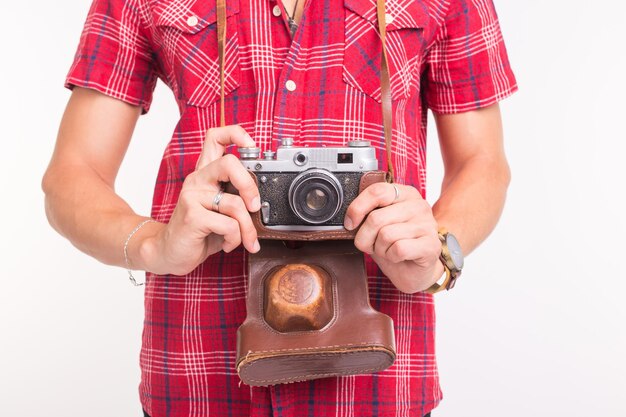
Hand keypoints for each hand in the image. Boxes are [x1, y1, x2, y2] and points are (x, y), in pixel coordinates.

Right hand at [141, 125, 260, 275]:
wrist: (171, 252)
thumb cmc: (200, 231)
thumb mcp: (222, 211)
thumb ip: (237, 199)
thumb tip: (262, 200)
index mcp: (206, 173)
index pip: (216, 137)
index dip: (236, 134)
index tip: (253, 147)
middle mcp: (198, 179)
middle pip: (229, 163)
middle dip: (250, 186)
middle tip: (254, 205)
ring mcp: (193, 196)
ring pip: (235, 204)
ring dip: (247, 228)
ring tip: (245, 239)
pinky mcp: (192, 215)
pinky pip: (229, 225)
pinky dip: (235, 239)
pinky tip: (228, 244)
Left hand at [344, 183, 443, 293]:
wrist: (415, 272)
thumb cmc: (394, 245)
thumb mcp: (378, 225)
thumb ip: (367, 214)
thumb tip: (349, 217)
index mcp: (405, 194)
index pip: (377, 191)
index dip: (357, 208)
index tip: (350, 223)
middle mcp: (419, 205)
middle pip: (376, 217)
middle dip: (365, 237)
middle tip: (372, 244)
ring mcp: (427, 224)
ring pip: (385, 235)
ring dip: (380, 249)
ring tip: (388, 250)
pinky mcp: (431, 245)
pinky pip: (398, 249)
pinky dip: (391, 257)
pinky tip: (398, 257)